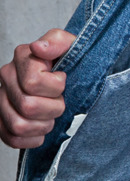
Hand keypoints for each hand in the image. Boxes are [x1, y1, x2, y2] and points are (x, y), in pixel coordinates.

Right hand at [0, 29, 75, 148]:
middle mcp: (6, 77)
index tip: (62, 80)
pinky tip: (41, 128)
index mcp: (22, 57)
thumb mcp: (72, 44)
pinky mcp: (1, 120)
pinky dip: (32, 139)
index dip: (55, 87)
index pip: (33, 82)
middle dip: (53, 108)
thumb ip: (58, 41)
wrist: (69, 76)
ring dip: (43, 125)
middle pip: (28, 106)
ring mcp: (1, 99)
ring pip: (18, 125)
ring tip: (51, 115)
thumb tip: (39, 48)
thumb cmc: (70, 61)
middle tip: (60, 101)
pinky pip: (11, 138)